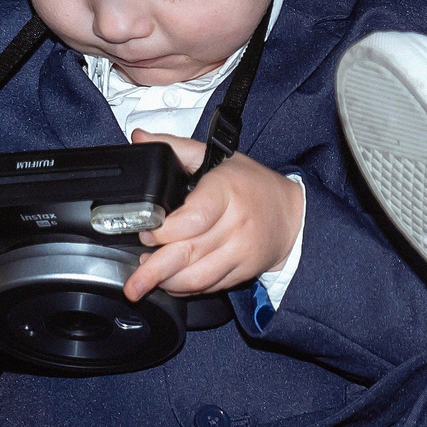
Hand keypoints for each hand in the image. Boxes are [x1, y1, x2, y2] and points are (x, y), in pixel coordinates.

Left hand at [123, 132, 304, 300]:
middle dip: (154, 271)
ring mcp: (241, 250)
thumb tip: (140, 137)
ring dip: (167, 282)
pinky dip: (186, 288)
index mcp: (226, 190)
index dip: (164, 231)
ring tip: (147, 281)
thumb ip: (176, 147)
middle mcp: (236, 223)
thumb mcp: (218, 158)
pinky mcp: (244, 271)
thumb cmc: (251, 185)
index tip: (145, 232)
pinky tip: (171, 283)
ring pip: (198, 276)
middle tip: (133, 282)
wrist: (292, 215)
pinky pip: (210, 286)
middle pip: (189, 252)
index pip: (193, 218)